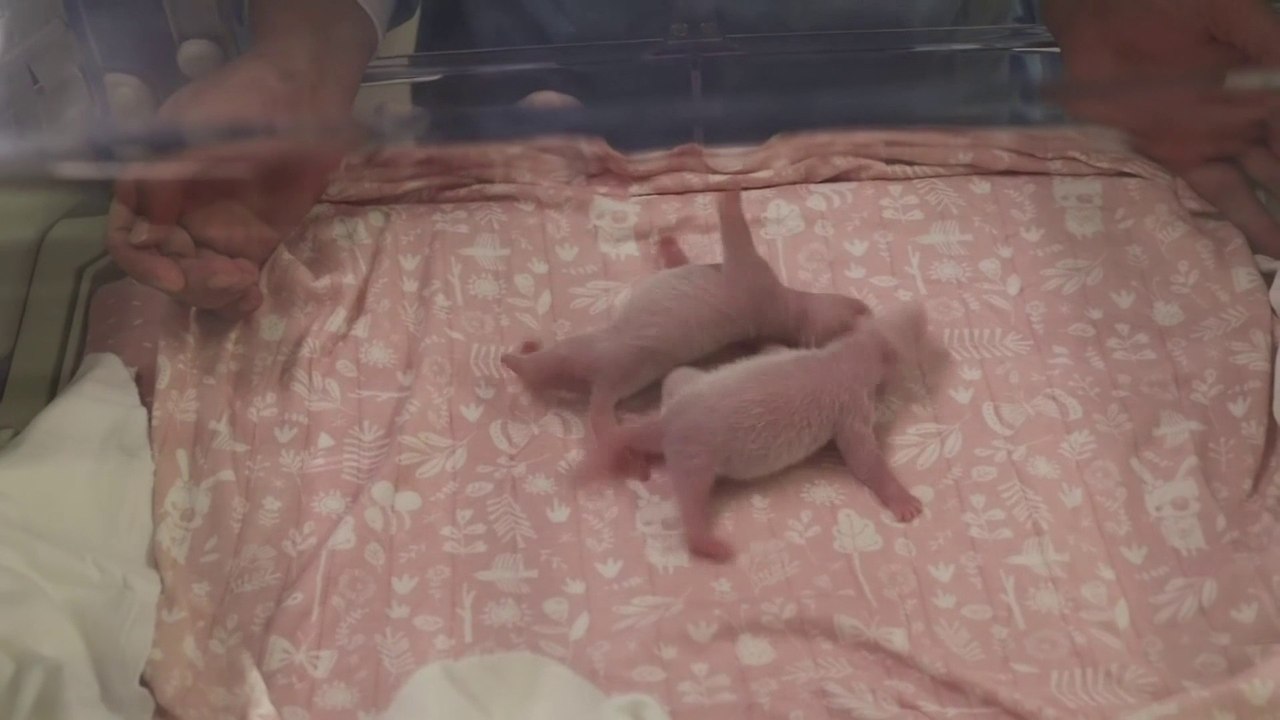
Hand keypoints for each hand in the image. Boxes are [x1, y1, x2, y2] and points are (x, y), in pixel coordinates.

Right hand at [106, 0, 374, 316]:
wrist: (301, 96)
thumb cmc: (239, 103)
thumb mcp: (191, 132)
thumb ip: (166, 180)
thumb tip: (143, 232)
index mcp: (149, 189)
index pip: (127, 240)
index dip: (143, 266)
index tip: (176, 278)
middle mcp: (175, 216)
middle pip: (166, 271)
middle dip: (192, 284)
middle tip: (233, 277)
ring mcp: (214, 233)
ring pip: (198, 285)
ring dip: (215, 296)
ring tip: (247, 285)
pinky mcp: (252, 245)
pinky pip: (235, 285)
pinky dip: (238, 300)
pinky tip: (253, 297)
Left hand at [1045, 0, 1279, 254]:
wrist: (1103, 14)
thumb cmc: (1171, 4)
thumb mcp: (1233, 15)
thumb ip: (1272, 50)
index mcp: (1266, 86)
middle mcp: (1243, 120)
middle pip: (1277, 168)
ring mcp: (1207, 140)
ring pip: (1248, 188)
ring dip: (1268, 222)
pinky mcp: (1168, 155)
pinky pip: (1204, 192)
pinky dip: (1229, 218)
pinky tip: (1252, 247)